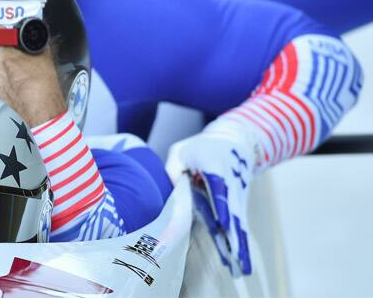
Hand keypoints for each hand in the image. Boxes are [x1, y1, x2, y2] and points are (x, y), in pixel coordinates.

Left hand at [169, 131, 255, 275]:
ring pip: (239, 225)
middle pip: (233, 212)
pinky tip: (236, 264)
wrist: (236, 142)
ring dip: (240, 248)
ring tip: (242, 270)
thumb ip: (174, 167)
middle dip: (235, 237)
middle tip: (237, 259)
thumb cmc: (201, 147)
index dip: (221, 206)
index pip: (220, 189)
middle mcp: (231, 185)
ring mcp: (236, 197)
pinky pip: (237, 227)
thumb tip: (170, 189)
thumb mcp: (183, 150)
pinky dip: (237, 244)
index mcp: (216, 167)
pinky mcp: (236, 206)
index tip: (223, 224)